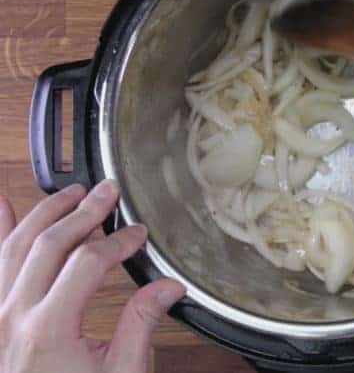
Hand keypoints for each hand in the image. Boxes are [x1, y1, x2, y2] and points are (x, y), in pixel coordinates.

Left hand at [0, 181, 184, 372]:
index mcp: (49, 329)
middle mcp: (13, 316)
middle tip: (108, 192)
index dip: (118, 241)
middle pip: (48, 243)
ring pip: (13, 245)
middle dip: (82, 210)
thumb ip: (140, 326)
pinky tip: (1, 205)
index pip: (88, 262)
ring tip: (70, 193)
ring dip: (42, 212)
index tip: (138, 234)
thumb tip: (168, 287)